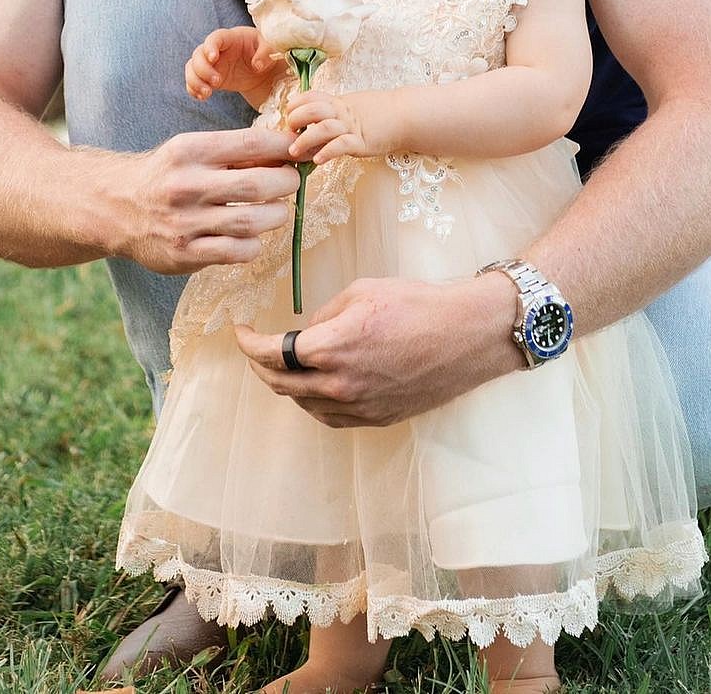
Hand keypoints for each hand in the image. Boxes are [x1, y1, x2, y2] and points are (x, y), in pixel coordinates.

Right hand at [106, 126, 300, 274]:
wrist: (117, 208)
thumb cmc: (168, 175)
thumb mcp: (193, 150)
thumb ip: (236, 152)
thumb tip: (288, 151)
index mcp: (190, 150)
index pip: (251, 142)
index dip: (284, 146)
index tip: (297, 151)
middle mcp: (186, 185)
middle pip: (258, 185)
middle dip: (287, 182)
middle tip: (291, 182)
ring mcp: (185, 223)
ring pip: (252, 222)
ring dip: (277, 215)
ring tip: (276, 210)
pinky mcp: (185, 254)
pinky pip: (238, 252)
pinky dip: (255, 243)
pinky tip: (252, 235)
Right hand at [185, 27, 277, 108]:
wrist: (262, 69)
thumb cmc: (265, 51)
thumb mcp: (271, 48)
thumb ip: (266, 53)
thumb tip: (257, 65)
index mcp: (231, 38)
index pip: (214, 38)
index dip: (210, 47)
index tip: (213, 58)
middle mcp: (216, 50)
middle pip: (198, 54)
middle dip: (203, 69)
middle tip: (217, 81)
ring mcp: (211, 64)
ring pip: (192, 68)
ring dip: (195, 81)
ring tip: (207, 93)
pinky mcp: (209, 78)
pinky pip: (193, 81)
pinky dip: (193, 89)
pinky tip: (202, 97)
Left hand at [234, 272, 522, 426]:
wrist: (469, 335)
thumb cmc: (419, 304)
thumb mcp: (363, 292)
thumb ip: (325, 316)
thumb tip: (306, 334)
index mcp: (333, 347)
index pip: (272, 354)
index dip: (248, 343)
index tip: (241, 331)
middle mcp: (341, 384)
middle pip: (281, 384)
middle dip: (260, 366)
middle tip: (254, 349)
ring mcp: (360, 407)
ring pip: (304, 404)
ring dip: (288, 385)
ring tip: (285, 365)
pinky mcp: (378, 418)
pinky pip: (331, 416)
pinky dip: (314, 401)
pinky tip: (316, 385)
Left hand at [285, 89, 394, 162]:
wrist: (406, 115)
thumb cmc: (379, 113)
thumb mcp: (352, 106)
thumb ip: (333, 112)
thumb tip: (310, 122)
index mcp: (338, 102)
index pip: (310, 96)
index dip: (295, 105)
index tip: (289, 116)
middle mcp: (343, 112)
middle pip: (313, 110)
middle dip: (296, 120)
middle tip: (289, 133)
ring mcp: (352, 127)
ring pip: (324, 128)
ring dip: (305, 139)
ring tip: (294, 151)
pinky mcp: (362, 142)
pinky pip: (342, 146)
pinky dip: (328, 152)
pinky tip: (318, 160)